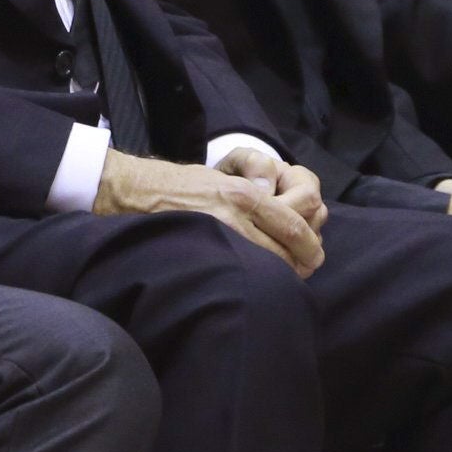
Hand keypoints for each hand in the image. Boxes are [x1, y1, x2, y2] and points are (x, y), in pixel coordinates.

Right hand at [95, 151, 324, 275]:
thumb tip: (281, 204)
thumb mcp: (225, 174)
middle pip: (294, 238)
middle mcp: (239, 208)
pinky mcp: (209, 246)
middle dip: (308, 255)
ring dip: (288, 268)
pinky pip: (248, 265)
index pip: (296, 217)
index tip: (313, 247)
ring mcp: (224, 230)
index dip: (311, 237)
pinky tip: (262, 277)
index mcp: (245, 191)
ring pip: (276, 259)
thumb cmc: (183, 184)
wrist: (138, 194)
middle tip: (308, 264)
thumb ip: (256, 187)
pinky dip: (263, 274)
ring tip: (288, 272)